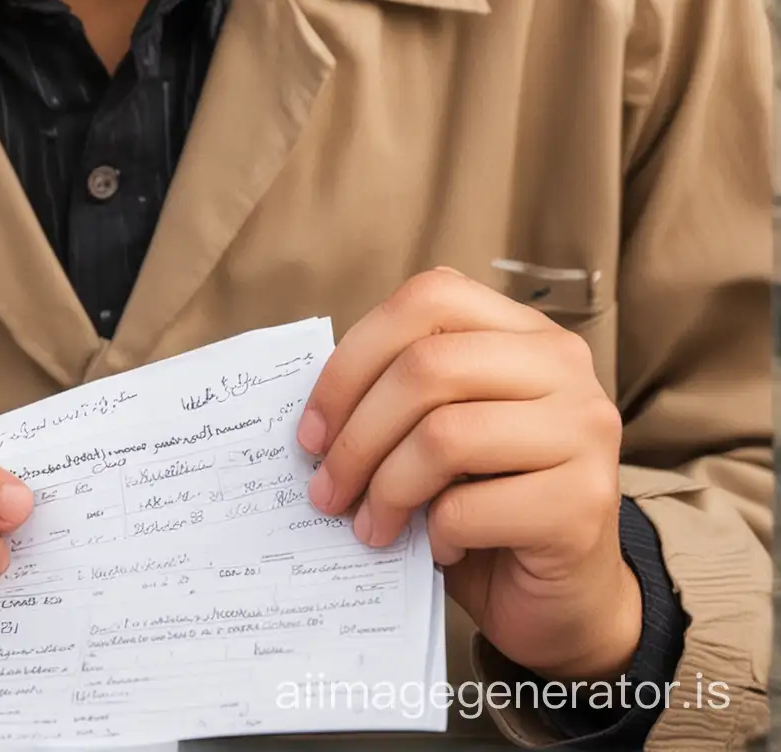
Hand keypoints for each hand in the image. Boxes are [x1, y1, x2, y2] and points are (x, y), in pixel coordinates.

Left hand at [297, 267, 638, 681]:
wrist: (571, 599)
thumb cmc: (491, 503)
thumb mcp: (442, 431)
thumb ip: (401, 399)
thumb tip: (315, 416)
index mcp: (524, 330)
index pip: (429, 298)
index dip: (354, 358)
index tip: (311, 428)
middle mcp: (564, 364)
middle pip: (428, 366)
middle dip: (357, 435)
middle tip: (326, 489)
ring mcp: (584, 429)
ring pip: (445, 435)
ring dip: (386, 489)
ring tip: (370, 526)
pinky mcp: (584, 502)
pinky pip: (471, 506)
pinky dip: (435, 533)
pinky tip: (439, 549)